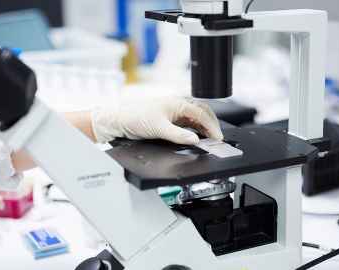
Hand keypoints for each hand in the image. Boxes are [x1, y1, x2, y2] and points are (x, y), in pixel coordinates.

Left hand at [91, 96, 223, 144]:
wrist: (120, 120)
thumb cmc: (135, 117)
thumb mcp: (159, 128)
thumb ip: (178, 135)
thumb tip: (194, 140)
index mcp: (178, 103)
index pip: (202, 114)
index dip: (212, 127)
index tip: (218, 138)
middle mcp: (178, 106)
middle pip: (202, 114)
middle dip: (212, 125)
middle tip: (218, 138)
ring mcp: (174, 112)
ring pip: (195, 119)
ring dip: (204, 128)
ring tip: (210, 139)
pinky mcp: (169, 120)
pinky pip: (187, 124)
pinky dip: (195, 131)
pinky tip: (196, 138)